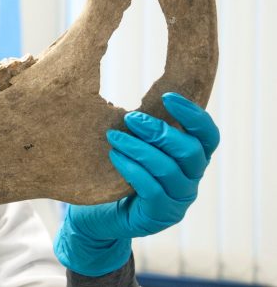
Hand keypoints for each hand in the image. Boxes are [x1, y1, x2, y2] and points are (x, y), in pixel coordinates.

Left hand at [53, 92, 219, 276]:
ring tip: (113, 136)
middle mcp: (192, 179)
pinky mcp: (159, 215)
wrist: (103, 215)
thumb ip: (146, 131)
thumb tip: (134, 106)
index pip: (208, 135)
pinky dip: (131, 168)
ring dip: (139, 148)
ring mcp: (178, 200)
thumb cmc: (122, 174)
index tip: (167, 97)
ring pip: (168, 169)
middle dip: (159, 131)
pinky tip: (114, 156)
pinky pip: (150, 189)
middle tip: (131, 118)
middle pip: (190, 151)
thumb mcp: (139, 148)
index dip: (193, 115)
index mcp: (192, 159)